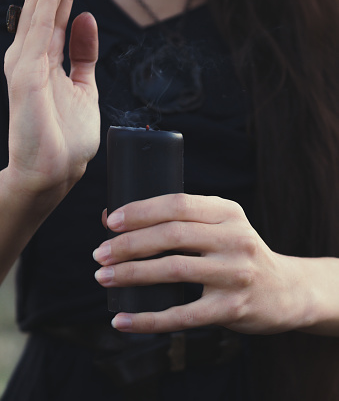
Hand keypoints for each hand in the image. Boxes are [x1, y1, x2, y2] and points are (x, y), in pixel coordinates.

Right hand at [4, 0, 99, 197]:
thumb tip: (86, 18)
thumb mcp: (84, 87)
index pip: (62, 4)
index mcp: (47, 54)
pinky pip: (40, 24)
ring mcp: (26, 60)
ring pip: (45, 1)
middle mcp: (32, 50)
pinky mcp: (26, 73)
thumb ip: (83, 54)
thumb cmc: (66, 136)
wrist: (54, 172)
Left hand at [94, 194, 308, 333]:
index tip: (111, 222)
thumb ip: (177, 220)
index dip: (141, 211)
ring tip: (104, 277)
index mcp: (228, 212)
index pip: (178, 204)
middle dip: (128, 244)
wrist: (285, 290)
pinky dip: (147, 319)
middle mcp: (235, 239)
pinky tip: (122, 320)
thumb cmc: (238, 253)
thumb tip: (112, 218)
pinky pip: (182, 315)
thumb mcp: (219, 226)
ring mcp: (235, 274)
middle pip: (172, 235)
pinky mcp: (231, 309)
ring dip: (131, 274)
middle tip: (100, 254)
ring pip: (173, 270)